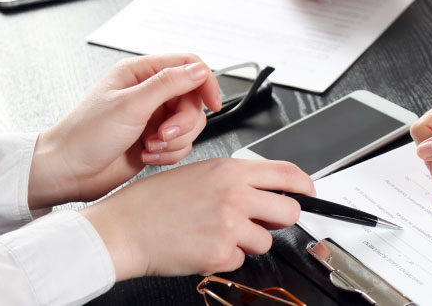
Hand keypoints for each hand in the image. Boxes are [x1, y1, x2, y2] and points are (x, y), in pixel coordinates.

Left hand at [28, 54, 221, 209]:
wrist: (68, 172)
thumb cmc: (85, 136)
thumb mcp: (130, 104)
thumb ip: (168, 84)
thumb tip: (198, 71)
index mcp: (140, 73)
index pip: (188, 66)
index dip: (205, 82)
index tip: (213, 102)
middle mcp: (149, 93)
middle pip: (193, 100)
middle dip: (184, 122)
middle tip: (164, 133)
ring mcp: (153, 117)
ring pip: (191, 125)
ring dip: (176, 140)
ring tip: (151, 145)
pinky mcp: (155, 140)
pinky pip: (181, 145)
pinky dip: (170, 153)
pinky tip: (148, 155)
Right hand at [81, 158, 315, 280]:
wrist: (122, 229)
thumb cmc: (152, 202)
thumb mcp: (198, 174)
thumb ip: (235, 179)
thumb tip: (265, 189)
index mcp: (229, 170)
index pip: (287, 173)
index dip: (305, 185)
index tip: (309, 193)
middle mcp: (234, 195)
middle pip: (289, 211)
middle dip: (280, 219)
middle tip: (262, 221)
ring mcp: (229, 225)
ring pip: (266, 240)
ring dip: (248, 242)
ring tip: (216, 232)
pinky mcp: (220, 253)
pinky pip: (241, 260)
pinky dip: (226, 257)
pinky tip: (203, 245)